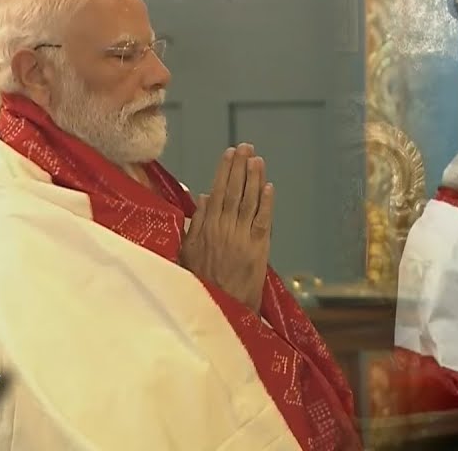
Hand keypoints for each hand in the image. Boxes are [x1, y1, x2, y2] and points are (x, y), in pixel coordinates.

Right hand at [179, 144, 274, 311]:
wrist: (218, 310)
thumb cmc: (200, 284)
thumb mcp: (187, 252)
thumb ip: (196, 223)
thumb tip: (204, 196)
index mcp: (206, 229)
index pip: (217, 192)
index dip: (224, 171)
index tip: (229, 153)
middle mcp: (224, 229)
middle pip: (234, 191)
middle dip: (240, 167)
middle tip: (246, 147)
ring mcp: (242, 238)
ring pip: (249, 202)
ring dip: (255, 179)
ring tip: (257, 159)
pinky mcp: (258, 249)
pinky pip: (263, 221)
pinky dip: (267, 203)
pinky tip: (270, 186)